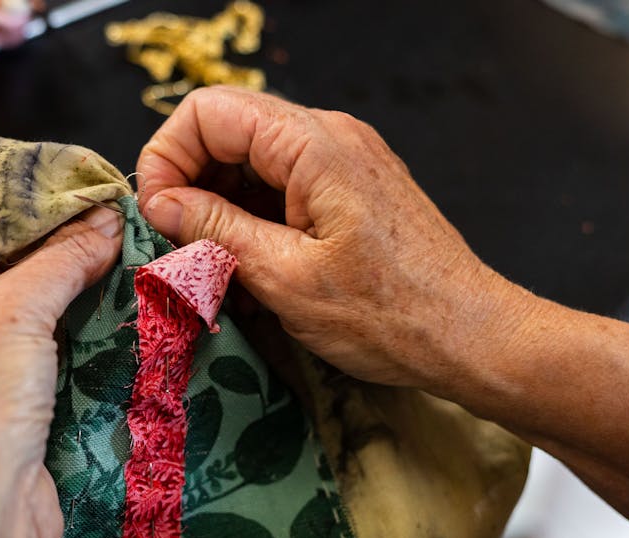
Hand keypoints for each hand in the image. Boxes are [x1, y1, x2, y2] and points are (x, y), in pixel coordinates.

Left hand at [0, 207, 122, 537]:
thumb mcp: (13, 314)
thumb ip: (62, 258)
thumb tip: (102, 221)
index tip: (34, 169)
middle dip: (31, 232)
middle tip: (80, 199)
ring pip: (8, 298)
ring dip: (54, 274)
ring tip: (101, 234)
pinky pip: (29, 337)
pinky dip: (63, 316)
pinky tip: (102, 289)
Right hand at [138, 86, 628, 537]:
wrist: (469, 335)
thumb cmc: (389, 315)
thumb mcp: (285, 277)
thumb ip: (215, 229)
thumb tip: (161, 201)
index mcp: (313, 144)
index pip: (208, 110)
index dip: (168, 157)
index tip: (159, 215)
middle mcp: (329, 135)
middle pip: (227, 128)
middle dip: (189, 181)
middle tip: (180, 243)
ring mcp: (342, 159)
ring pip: (250, 158)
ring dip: (219, 204)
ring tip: (215, 262)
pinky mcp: (348, 186)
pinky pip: (279, 182)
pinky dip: (251, 215)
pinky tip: (249, 262)